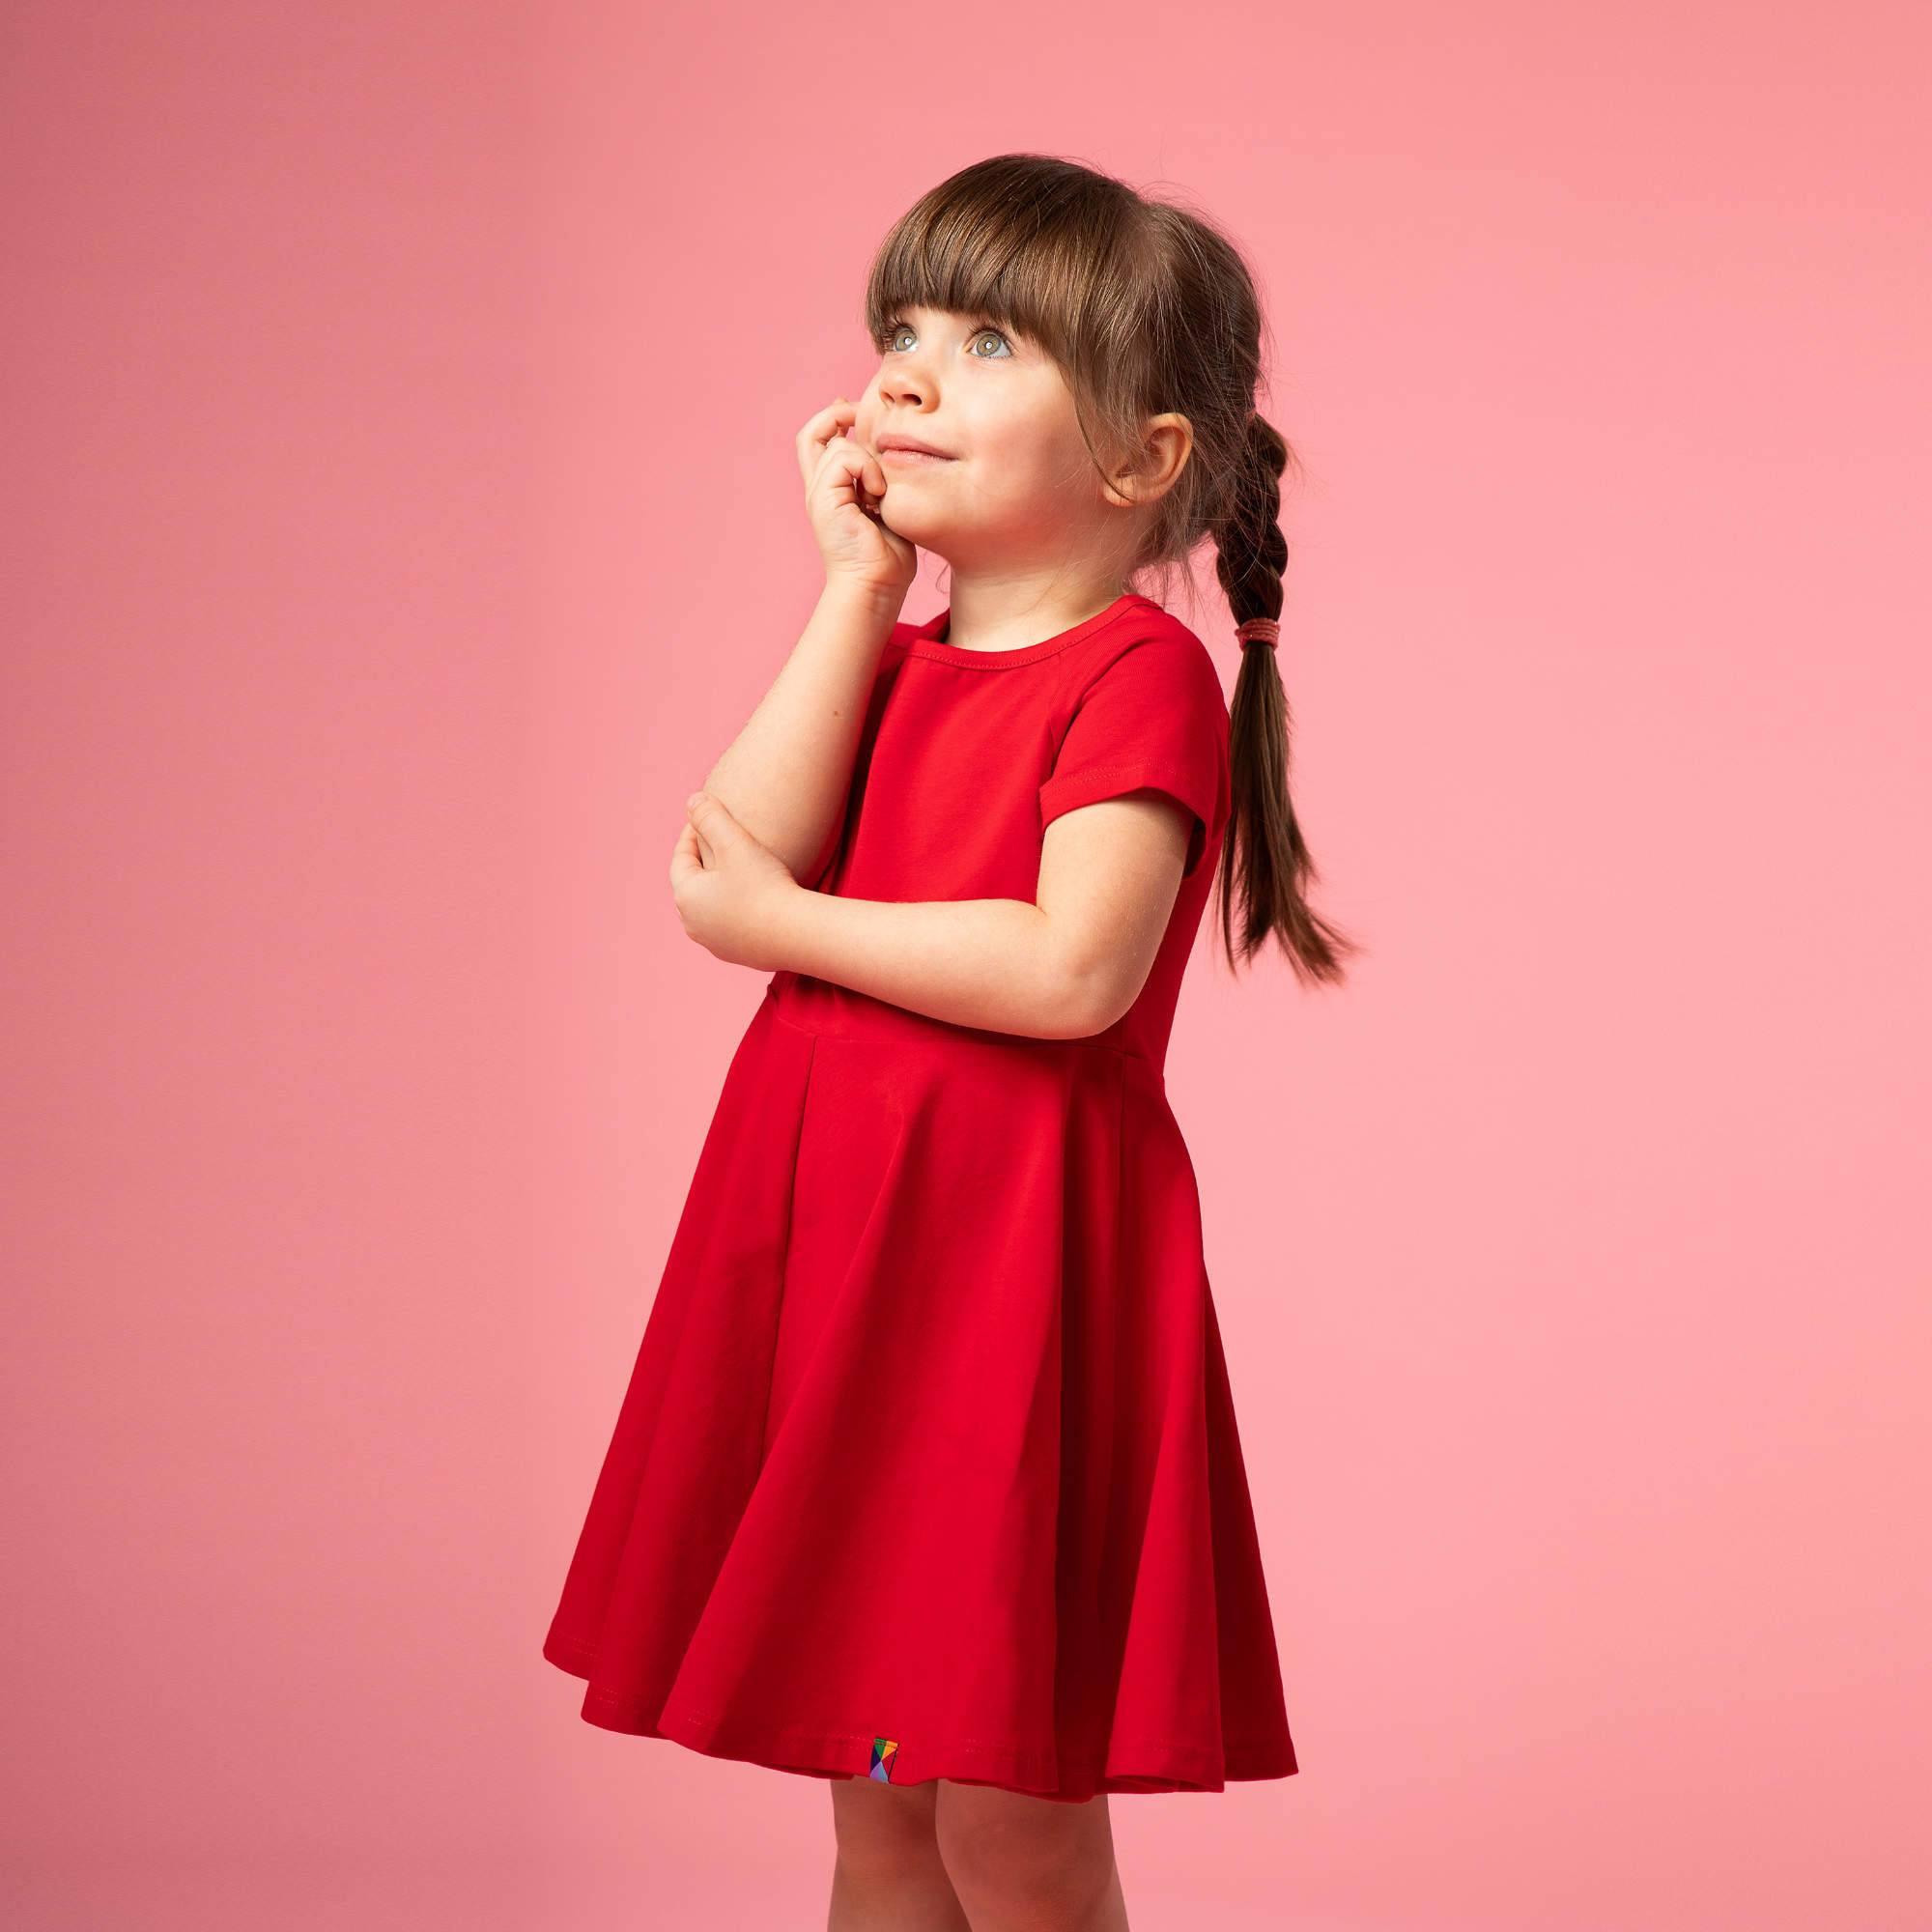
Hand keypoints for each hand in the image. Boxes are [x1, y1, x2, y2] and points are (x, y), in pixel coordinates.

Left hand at [670, 791, 798, 971]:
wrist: (795, 933)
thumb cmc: (764, 886)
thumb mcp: (735, 843)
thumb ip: (710, 817)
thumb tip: (692, 799)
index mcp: (686, 896)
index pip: (681, 858)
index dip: (692, 834)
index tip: (708, 817)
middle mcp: (692, 924)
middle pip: (692, 884)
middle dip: (702, 862)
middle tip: (719, 842)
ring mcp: (714, 943)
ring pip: (709, 907)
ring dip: (718, 887)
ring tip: (735, 871)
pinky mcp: (736, 954)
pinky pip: (729, 924)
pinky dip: (734, 908)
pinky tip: (752, 898)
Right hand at [797, 396, 916, 601]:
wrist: (876, 586)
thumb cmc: (888, 556)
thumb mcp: (889, 506)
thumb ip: (882, 478)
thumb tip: (892, 451)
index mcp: (832, 491)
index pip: (821, 442)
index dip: (836, 420)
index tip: (860, 416)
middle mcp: (820, 490)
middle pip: (809, 434)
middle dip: (836, 416)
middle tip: (861, 418)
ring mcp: (818, 495)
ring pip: (836, 444)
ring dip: (866, 457)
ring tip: (882, 489)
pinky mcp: (823, 499)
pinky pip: (842, 457)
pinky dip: (866, 467)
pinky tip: (879, 494)